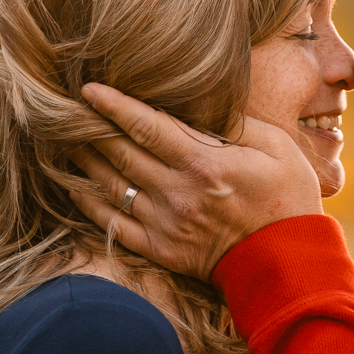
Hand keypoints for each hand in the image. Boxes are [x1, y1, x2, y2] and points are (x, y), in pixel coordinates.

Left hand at [71, 83, 322, 278]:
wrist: (288, 264)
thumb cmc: (288, 200)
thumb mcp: (278, 148)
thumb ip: (239, 124)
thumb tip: (209, 104)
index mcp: (204, 163)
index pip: (146, 126)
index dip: (113, 105)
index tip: (87, 89)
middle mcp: (177, 192)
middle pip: (120, 152)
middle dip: (90, 127)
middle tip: (66, 109)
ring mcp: (165, 223)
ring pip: (111, 186)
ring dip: (84, 161)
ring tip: (65, 141)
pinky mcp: (162, 249)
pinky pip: (114, 225)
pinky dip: (90, 204)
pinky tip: (75, 187)